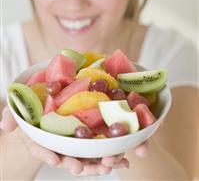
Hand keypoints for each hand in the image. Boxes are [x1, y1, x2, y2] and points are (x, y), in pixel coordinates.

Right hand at [0, 107, 128, 175]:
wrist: (47, 104)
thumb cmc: (32, 108)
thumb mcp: (19, 109)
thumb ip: (12, 114)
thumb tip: (5, 125)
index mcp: (40, 140)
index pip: (40, 150)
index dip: (46, 155)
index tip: (53, 159)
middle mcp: (57, 146)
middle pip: (66, 158)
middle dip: (74, 165)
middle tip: (81, 168)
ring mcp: (73, 144)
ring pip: (85, 158)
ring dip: (97, 164)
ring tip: (108, 164)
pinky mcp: (88, 139)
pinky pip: (100, 148)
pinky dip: (112, 154)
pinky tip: (124, 157)